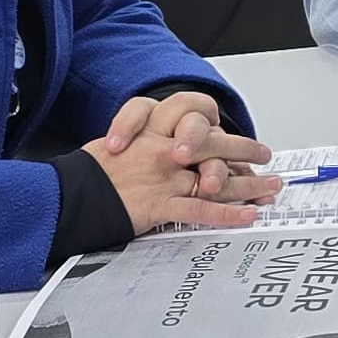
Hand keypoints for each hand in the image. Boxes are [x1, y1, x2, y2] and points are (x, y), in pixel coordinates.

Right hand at [86, 105, 279, 234]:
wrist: (67, 195)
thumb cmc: (89, 172)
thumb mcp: (118, 142)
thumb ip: (147, 141)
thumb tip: (168, 145)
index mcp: (153, 131)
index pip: (197, 123)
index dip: (222, 130)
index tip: (235, 134)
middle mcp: (164, 151)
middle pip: (215, 145)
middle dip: (245, 150)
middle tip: (266, 156)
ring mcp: (165, 178)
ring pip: (216, 179)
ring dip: (248, 185)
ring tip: (270, 188)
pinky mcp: (160, 205)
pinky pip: (201, 210)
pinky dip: (227, 214)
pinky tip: (247, 215)